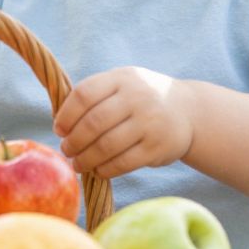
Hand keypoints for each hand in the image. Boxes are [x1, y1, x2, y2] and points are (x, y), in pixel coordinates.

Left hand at [52, 67, 194, 179]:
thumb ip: (95, 95)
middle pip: (93, 123)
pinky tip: (98, 170)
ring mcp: (149, 123)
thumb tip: (60, 123)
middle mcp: (137, 97)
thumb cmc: (143, 99)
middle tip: (67, 150)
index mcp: (123, 78)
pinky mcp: (156, 148)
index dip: (66, 115)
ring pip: (105, 146)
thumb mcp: (124, 84)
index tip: (60, 129)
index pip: (84, 94)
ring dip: (85, 159)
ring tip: (78, 164)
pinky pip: (122, 163)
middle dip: (73, 141)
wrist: (188, 111)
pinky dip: (104, 170)